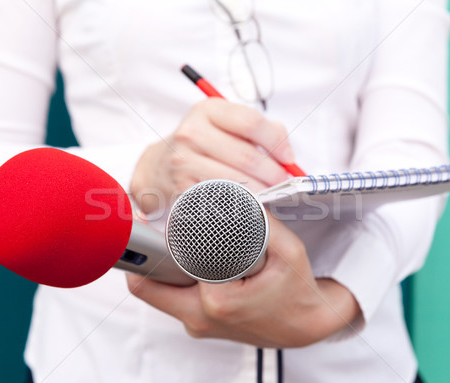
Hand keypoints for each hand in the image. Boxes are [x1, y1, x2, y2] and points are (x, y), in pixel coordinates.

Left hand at [126, 215, 360, 347]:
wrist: (308, 326)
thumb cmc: (298, 290)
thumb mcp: (288, 250)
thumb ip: (259, 222)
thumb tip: (233, 194)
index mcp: (218, 303)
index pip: (169, 265)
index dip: (157, 240)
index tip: (151, 217)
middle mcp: (200, 320)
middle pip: (147, 285)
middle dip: (148, 254)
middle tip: (151, 226)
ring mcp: (197, 327)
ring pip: (157, 294)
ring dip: (161, 266)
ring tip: (172, 239)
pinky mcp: (199, 326)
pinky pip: (173, 300)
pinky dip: (175, 278)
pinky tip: (190, 259)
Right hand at [130, 99, 294, 213]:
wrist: (160, 165)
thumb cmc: (205, 144)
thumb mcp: (227, 125)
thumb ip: (262, 130)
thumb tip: (287, 154)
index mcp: (208, 110)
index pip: (251, 122)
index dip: (276, 142)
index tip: (289, 158)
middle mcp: (192, 132)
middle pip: (246, 156)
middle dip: (273, 174)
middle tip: (284, 184)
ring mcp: (183, 161)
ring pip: (236, 180)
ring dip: (261, 192)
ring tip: (272, 196)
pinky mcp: (182, 187)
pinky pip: (220, 198)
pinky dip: (241, 204)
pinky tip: (250, 205)